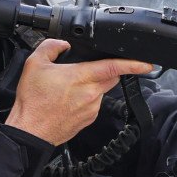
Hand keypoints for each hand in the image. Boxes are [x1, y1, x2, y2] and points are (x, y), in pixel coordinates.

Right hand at [6, 39, 152, 144]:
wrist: (30, 132)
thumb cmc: (33, 102)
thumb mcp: (34, 64)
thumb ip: (51, 47)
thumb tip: (62, 44)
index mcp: (81, 77)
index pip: (114, 67)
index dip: (133, 64)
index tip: (146, 63)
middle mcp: (91, 93)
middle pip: (111, 77)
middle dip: (107, 70)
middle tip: (89, 68)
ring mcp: (92, 108)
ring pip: (102, 91)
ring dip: (93, 85)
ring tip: (69, 87)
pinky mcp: (89, 120)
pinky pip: (94, 104)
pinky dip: (86, 99)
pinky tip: (68, 100)